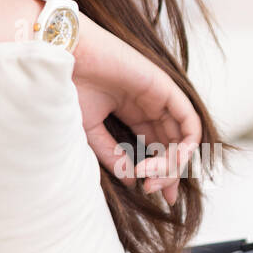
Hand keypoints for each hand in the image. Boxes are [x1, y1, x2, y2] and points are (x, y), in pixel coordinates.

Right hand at [71, 12, 200, 205]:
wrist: (63, 59)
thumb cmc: (70, 87)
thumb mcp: (90, 132)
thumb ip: (114, 156)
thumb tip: (134, 180)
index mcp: (130, 111)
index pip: (156, 147)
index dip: (160, 173)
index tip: (152, 194)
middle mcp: (148, 105)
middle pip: (171, 145)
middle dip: (168, 174)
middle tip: (153, 191)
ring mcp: (158, 96)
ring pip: (181, 137)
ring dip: (173, 164)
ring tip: (152, 178)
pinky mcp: (164, 87)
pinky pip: (189, 120)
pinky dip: (187, 144)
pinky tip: (171, 160)